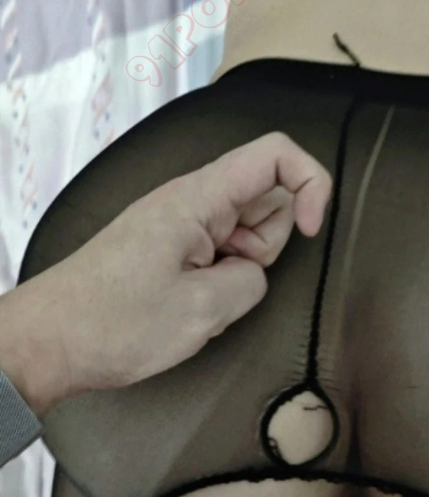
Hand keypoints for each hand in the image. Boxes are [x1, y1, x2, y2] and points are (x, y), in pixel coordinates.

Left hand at [0, 133, 331, 414]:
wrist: (47, 343)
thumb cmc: (110, 323)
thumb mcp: (202, 310)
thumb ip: (252, 280)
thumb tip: (253, 273)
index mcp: (199, 197)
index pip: (276, 154)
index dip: (311, 183)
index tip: (313, 229)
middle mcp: (191, 200)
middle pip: (267, 197)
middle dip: (269, 244)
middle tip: (230, 278)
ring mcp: (181, 223)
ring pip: (246, 231)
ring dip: (243, 269)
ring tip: (202, 297)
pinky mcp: (173, 247)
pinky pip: (221, 254)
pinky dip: (220, 282)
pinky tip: (189, 305)